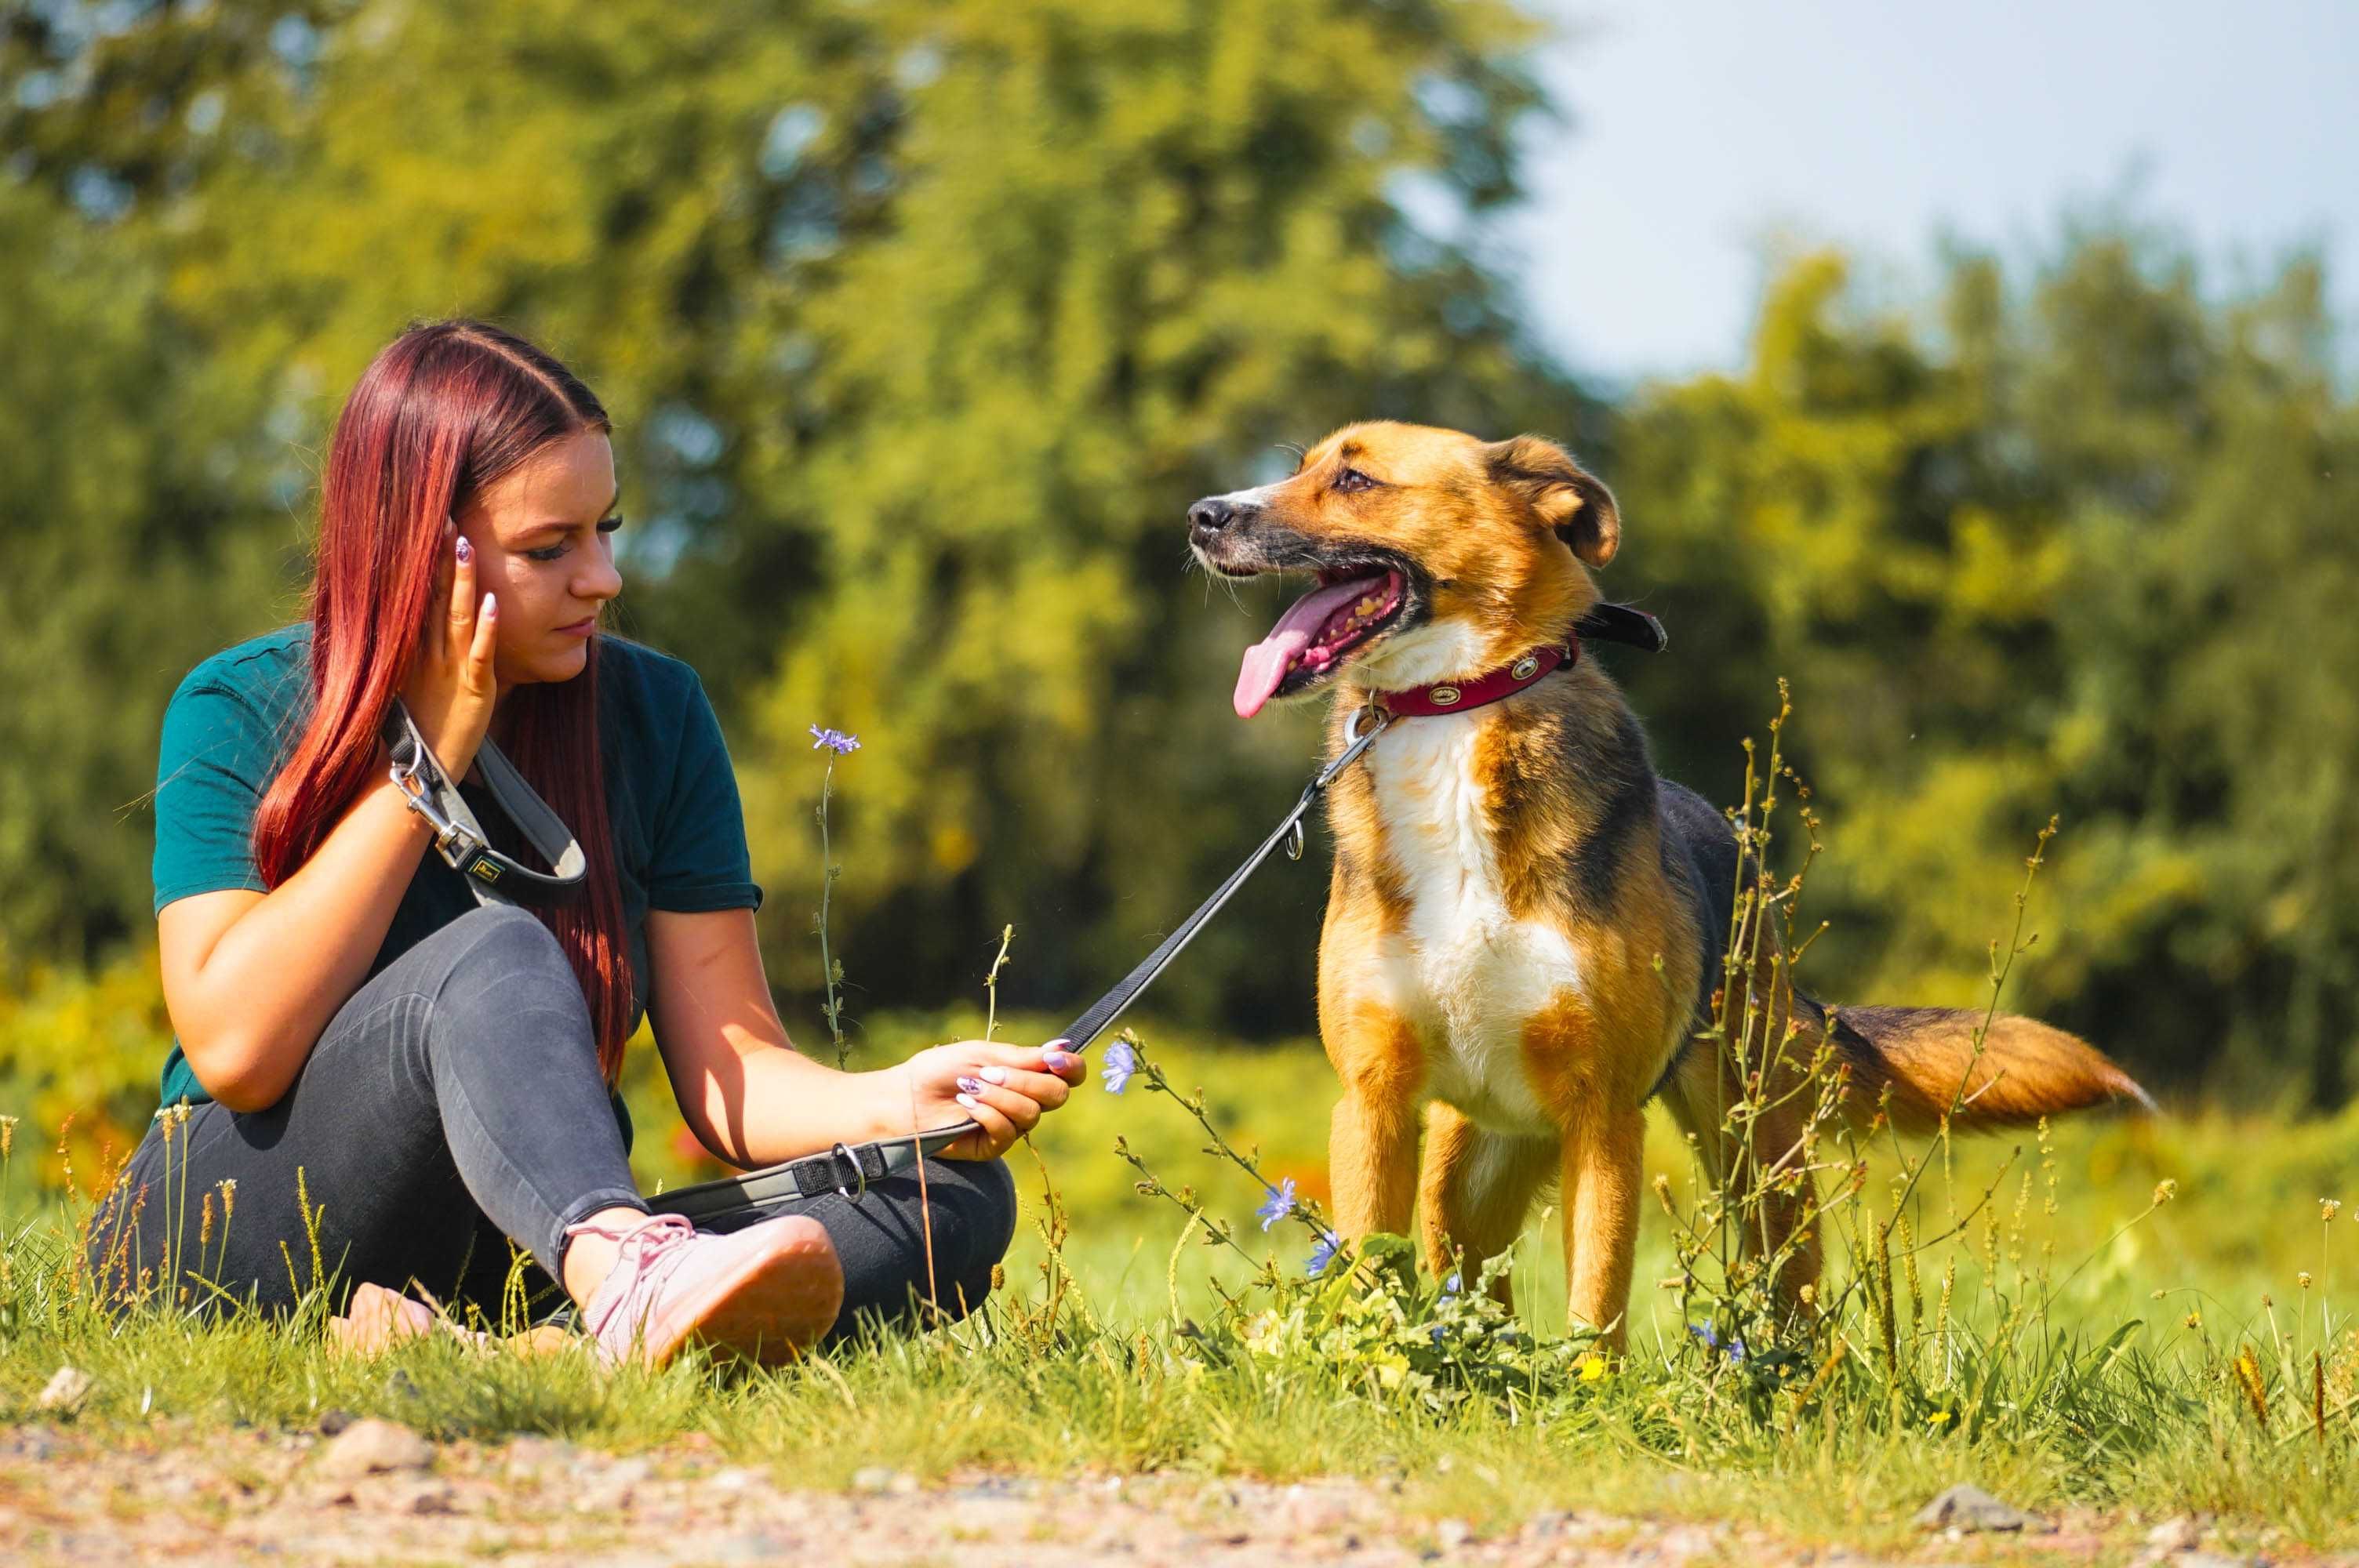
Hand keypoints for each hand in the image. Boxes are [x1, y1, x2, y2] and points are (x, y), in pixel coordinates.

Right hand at [399, 521, 498, 780]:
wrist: (417, 772)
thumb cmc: (417, 727)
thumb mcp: (412, 680)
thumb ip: (416, 649)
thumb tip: (420, 618)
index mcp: (412, 648)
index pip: (418, 594)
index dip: (424, 560)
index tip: (429, 524)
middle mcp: (427, 653)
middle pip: (434, 596)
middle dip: (439, 558)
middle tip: (444, 517)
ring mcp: (449, 669)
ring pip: (456, 617)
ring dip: (462, 582)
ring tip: (467, 547)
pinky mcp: (472, 689)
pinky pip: (479, 654)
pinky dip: (486, 628)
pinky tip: (493, 602)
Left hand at [892, 1038, 1086, 1159]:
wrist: (905, 1096)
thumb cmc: (940, 1070)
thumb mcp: (984, 1055)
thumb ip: (1024, 1057)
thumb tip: (1063, 1046)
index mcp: (1026, 1075)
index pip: (1068, 1076)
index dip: (1071, 1067)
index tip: (1053, 1059)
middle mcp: (1024, 1101)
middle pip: (1057, 1096)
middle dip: (1026, 1081)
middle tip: (990, 1072)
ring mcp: (1011, 1125)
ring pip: (1031, 1113)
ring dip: (1000, 1096)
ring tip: (969, 1086)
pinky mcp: (993, 1146)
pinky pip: (1008, 1131)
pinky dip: (987, 1113)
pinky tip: (966, 1104)